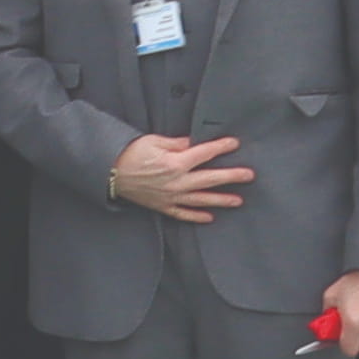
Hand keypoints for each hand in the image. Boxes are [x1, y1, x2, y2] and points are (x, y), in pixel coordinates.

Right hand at [108, 132, 250, 222]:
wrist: (109, 173)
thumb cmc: (130, 154)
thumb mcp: (154, 141)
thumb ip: (177, 143)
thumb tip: (193, 143)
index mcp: (176, 162)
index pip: (204, 153)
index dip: (221, 148)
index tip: (234, 144)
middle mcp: (177, 182)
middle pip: (210, 179)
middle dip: (231, 176)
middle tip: (249, 175)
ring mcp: (171, 196)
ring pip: (201, 199)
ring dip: (221, 200)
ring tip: (238, 200)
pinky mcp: (163, 206)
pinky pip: (183, 213)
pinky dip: (197, 216)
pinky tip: (210, 217)